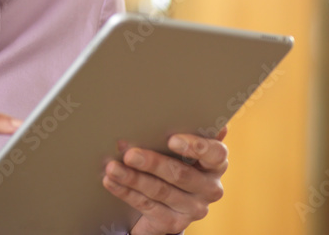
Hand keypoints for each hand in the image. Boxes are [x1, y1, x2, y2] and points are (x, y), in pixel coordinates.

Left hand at [102, 128, 228, 234]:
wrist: (169, 202)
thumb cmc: (176, 160)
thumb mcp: (183, 147)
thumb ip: (182, 130)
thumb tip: (170, 106)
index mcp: (216, 163)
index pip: (215, 154)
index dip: (195, 146)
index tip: (172, 139)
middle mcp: (210, 188)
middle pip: (181, 174)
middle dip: (152, 163)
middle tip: (129, 153)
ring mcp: (193, 209)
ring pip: (160, 191)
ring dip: (133, 178)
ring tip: (112, 167)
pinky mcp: (174, 223)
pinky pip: (147, 206)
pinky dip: (126, 192)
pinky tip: (111, 181)